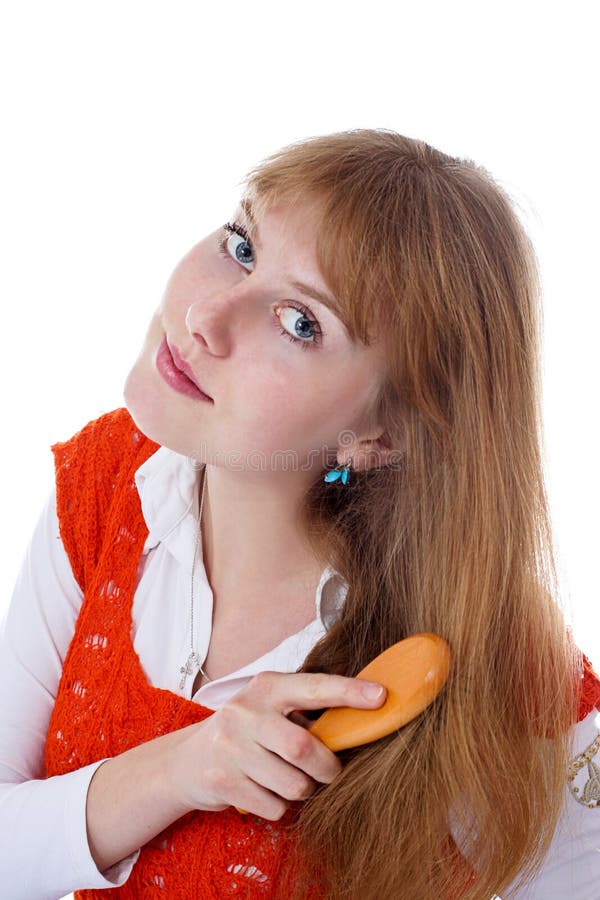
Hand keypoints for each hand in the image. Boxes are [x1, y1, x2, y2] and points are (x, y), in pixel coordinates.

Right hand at [166, 670, 386, 820]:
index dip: (349, 692)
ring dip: (302, 790)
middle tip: (331, 773)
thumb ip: (306, 711)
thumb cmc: (246, 732)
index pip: (314, 687)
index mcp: (266, 686)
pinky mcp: (222, 780)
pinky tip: (265, 791)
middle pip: (303, 747)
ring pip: (292, 784)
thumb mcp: (270, 708)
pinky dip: (280, 806)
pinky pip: (274, 806)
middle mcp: (246, 711)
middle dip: (326, 768)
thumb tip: (362, 717)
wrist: (187, 760)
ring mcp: (230, 746)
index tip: (381, 697)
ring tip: (289, 779)